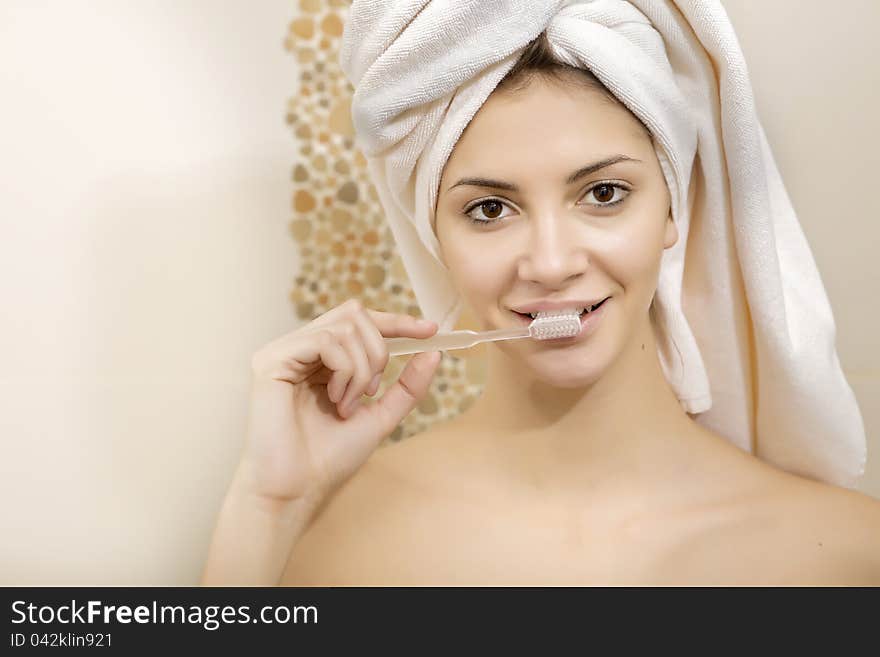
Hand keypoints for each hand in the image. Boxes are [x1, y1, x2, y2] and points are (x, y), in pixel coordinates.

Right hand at [238, 299, 440, 506]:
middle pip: (355, 314)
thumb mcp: (381, 416)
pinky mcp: (271, 360)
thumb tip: (433, 352)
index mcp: (322, 360)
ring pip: (344, 326)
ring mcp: (285, 352)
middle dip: (379, 351)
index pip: (360, 322)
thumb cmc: (330, 458)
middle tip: (373, 391)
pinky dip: (344, 370)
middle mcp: (301, 350)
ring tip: (349, 405)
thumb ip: (407, 386)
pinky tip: (336, 400)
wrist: (298, 488)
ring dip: (362, 369)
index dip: (397, 321)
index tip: (431, 330)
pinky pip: (324, 340)